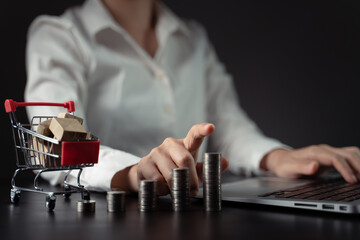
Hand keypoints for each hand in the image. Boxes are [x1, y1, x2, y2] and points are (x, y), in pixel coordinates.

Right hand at [114, 123, 228, 195]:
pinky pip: (158, 181)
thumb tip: (225, 162)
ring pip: (171, 173)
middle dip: (191, 180)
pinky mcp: (145, 164)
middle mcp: (170, 144)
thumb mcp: (193, 170)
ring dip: (176, 187)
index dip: (203, 130)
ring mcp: (156, 153)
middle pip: (185, 160)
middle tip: (192, 191)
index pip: (195, 134)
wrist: (148, 175)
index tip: (211, 128)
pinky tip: (162, 188)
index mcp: (185, 144)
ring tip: (174, 189)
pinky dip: (163, 190)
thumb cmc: (175, 170)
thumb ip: (208, 168)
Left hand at [260, 145, 359, 182]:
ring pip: (350, 153)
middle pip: (347, 154)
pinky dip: (357, 163)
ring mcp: (328, 152)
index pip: (335, 158)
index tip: (351, 180)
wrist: (282, 160)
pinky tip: (359, 173)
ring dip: (359, 163)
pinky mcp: (331, 157)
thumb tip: (314, 166)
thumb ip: (301, 167)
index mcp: (314, 152)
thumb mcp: (288, 168)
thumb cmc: (284, 165)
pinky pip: (348, 157)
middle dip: (358, 165)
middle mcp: (323, 150)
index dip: (345, 168)